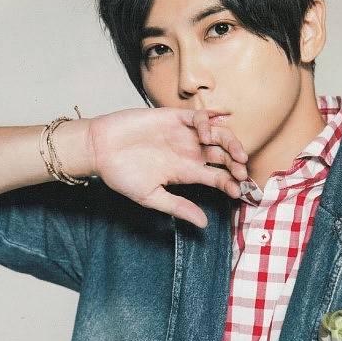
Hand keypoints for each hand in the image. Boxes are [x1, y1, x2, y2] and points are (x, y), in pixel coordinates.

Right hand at [86, 107, 248, 227]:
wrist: (99, 149)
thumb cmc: (120, 175)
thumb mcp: (151, 197)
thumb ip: (178, 207)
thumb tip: (203, 224)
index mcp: (185, 173)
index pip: (217, 177)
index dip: (232, 184)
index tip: (240, 193)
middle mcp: (188, 153)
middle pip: (223, 155)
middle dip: (237, 162)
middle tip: (242, 170)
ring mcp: (182, 135)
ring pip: (217, 135)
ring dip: (231, 142)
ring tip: (236, 153)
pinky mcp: (172, 118)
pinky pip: (198, 117)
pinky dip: (208, 123)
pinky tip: (207, 135)